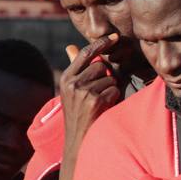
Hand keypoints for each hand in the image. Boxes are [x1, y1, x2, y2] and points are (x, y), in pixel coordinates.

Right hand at [57, 35, 122, 179]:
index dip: (101, 43)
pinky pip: (114, 89)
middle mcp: (72, 83)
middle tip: (100, 94)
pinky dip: (114, 99)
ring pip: (110, 78)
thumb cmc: (78, 115)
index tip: (114, 37)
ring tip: (101, 104)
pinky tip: (104, 109)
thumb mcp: (72, 91)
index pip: (85, 54)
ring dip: (111, 90)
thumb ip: (76, 68)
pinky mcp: (94, 101)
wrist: (77, 142)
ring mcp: (82, 92)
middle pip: (101, 66)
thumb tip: (71, 47)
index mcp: (66, 79)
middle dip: (106, 77)